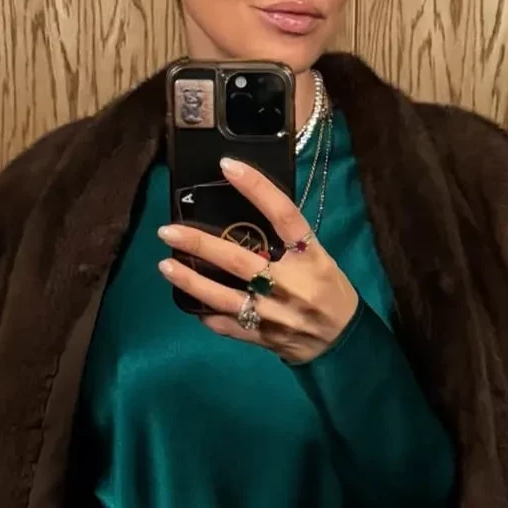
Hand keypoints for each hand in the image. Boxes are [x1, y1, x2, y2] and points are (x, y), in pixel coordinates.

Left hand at [157, 155, 359, 365]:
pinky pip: (224, 324)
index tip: (227, 166)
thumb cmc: (329, 291)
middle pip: (237, 259)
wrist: (342, 341)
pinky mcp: (261, 336)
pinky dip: (204, 312)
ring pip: (222, 297)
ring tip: (165, 265)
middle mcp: (289, 283)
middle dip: (199, 244)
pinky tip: (188, 300)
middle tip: (168, 231)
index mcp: (309, 256)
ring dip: (190, 281)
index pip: (283, 214)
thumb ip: (287, 241)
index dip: (256, 187)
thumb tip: (244, 215)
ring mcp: (272, 314)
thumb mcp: (318, 258)